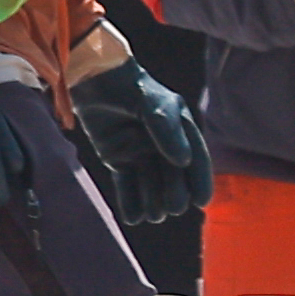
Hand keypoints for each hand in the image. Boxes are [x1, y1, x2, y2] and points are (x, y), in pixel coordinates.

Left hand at [65, 61, 214, 230]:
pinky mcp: (118, 158)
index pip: (195, 159)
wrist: (93, 78)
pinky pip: (127, 185)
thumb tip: (183, 162)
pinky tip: (133, 217)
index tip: (201, 202)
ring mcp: (139, 152)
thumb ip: (168, 130)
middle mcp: (162, 144)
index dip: (200, 181)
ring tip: (152, 215)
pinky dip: (131, 203)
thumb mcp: (154, 104)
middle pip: (173, 177)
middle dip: (174, 194)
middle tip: (170, 208)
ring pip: (151, 184)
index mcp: (179, 129)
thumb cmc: (129, 86)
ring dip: (153, 202)